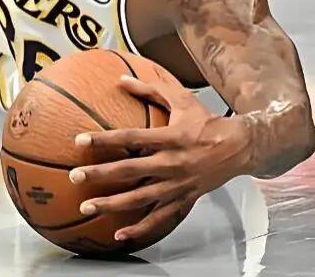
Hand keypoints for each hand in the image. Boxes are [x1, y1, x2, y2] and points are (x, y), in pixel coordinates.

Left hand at [67, 75, 251, 241]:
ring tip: (86, 207)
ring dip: (112, 204)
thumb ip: (150, 89)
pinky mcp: (183, 199)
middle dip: (100, 174)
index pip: (130, 138)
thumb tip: (121, 79)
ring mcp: (177, 185)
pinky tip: (120, 235)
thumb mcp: (181, 100)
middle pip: (130, 171)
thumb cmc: (207, 121)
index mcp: (170, 138)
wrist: (239, 147)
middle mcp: (172, 163)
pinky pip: (160, 218)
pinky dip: (140, 229)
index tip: (80, 141)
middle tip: (75, 176)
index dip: (104, 140)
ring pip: (140, 198)